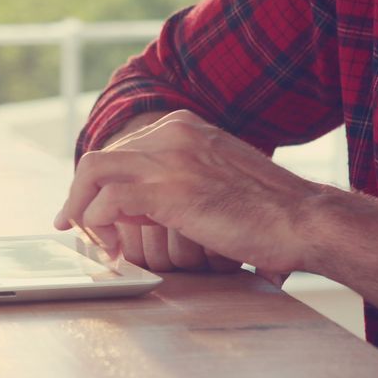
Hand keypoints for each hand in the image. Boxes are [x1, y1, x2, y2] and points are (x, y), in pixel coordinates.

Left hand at [54, 110, 324, 282]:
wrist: (303, 220)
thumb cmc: (270, 212)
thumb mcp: (219, 179)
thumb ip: (183, 181)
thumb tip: (146, 208)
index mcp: (186, 128)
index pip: (124, 147)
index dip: (102, 180)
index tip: (92, 206)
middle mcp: (173, 134)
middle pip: (101, 158)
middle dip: (81, 194)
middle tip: (74, 223)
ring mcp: (167, 159)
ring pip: (93, 173)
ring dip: (80, 207)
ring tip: (86, 236)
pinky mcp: (166, 191)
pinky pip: (108, 202)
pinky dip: (99, 226)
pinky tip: (112, 249)